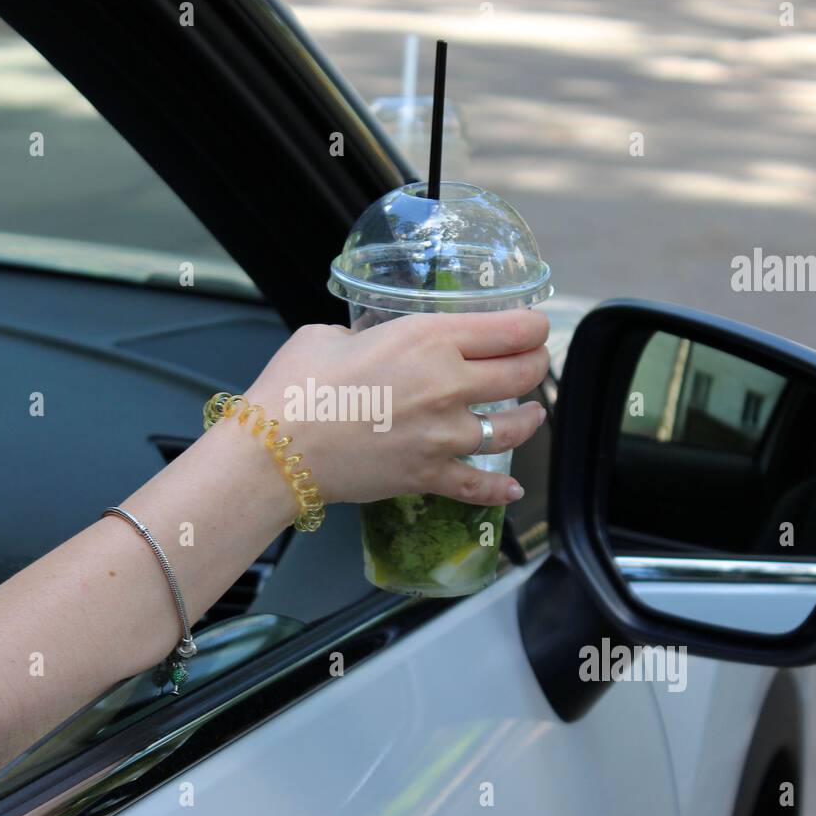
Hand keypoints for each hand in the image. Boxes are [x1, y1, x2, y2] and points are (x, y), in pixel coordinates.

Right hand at [241, 309, 550, 506]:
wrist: (278, 451)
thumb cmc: (296, 385)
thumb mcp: (332, 335)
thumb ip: (368, 334)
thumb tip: (373, 343)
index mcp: (429, 338)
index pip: (511, 329)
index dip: (533, 326)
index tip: (534, 327)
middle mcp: (449, 384)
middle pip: (521, 374)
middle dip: (536, 365)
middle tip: (535, 363)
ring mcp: (444, 435)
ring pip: (512, 429)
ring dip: (529, 420)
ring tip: (533, 415)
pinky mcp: (430, 475)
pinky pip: (479, 486)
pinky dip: (499, 490)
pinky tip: (511, 489)